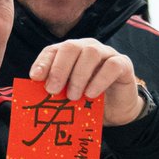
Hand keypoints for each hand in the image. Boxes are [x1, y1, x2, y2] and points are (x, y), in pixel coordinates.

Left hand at [29, 38, 143, 125]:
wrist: (116, 112)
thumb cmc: (89, 102)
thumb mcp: (68, 96)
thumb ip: (55, 91)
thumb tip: (34, 95)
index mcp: (71, 54)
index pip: (53, 50)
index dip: (43, 62)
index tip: (35, 78)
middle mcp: (88, 48)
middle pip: (71, 47)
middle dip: (59, 69)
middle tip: (53, 90)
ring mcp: (107, 54)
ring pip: (91, 53)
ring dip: (78, 76)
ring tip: (73, 96)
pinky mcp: (123, 64)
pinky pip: (112, 65)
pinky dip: (99, 80)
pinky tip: (91, 94)